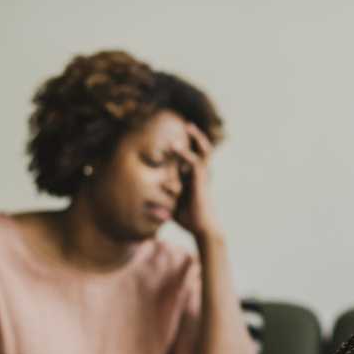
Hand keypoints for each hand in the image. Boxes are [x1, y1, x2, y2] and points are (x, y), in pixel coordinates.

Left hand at [171, 122, 224, 242]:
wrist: (203, 228)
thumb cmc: (189, 221)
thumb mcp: (172, 209)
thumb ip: (163, 205)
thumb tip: (150, 207)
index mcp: (195, 179)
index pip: (189, 160)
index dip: (182, 149)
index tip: (170, 140)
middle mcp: (201, 175)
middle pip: (203, 151)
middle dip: (197, 138)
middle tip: (189, 125)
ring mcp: (204, 176)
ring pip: (204, 152)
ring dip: (197, 138)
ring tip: (189, 126)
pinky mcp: (202, 180)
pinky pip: (195, 161)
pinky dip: (185, 153)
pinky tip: (175, 145)